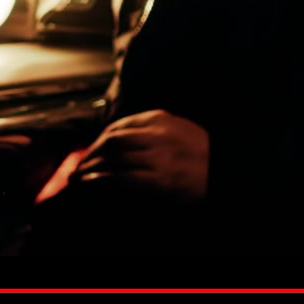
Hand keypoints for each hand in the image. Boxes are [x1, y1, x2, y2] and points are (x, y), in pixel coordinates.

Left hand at [73, 109, 208, 201]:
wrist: (225, 171)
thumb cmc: (201, 154)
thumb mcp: (177, 129)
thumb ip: (151, 129)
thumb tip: (117, 139)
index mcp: (160, 119)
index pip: (119, 126)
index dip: (99, 140)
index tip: (89, 151)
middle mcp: (156, 135)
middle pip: (112, 141)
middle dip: (91, 154)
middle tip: (79, 166)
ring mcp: (158, 158)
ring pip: (114, 158)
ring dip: (92, 168)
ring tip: (80, 177)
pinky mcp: (160, 181)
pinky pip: (123, 178)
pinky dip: (104, 181)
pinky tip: (94, 184)